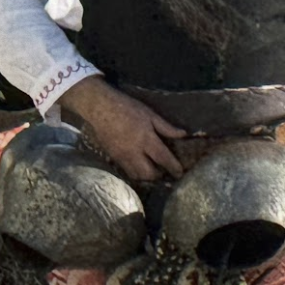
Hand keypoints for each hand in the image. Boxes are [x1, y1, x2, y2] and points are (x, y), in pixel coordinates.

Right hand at [59, 77, 186, 181]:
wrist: (101, 109)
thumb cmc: (128, 109)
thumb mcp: (150, 115)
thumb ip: (167, 127)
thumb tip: (183, 135)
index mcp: (146, 139)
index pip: (163, 158)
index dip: (173, 167)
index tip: (180, 173)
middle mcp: (134, 152)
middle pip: (148, 173)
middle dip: (159, 175)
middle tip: (165, 171)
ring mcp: (122, 157)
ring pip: (136, 175)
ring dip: (146, 176)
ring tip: (153, 170)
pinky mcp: (113, 158)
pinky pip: (127, 171)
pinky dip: (135, 172)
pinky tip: (140, 166)